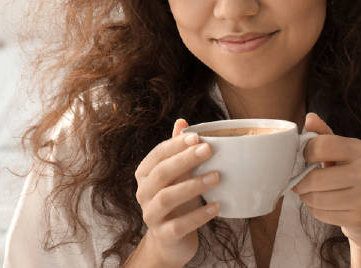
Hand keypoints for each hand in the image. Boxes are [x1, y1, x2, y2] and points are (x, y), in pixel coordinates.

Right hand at [133, 119, 219, 265]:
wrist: (170, 241)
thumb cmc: (176, 201)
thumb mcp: (176, 174)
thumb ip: (177, 150)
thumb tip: (182, 121)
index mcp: (144, 174)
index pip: (158, 155)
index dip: (176, 144)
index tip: (198, 137)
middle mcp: (143, 193)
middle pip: (161, 173)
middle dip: (185, 159)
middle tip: (208, 150)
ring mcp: (151, 215)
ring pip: (167, 197)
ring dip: (193, 185)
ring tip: (217, 177)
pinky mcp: (164, 235)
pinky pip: (179, 225)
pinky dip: (198, 215)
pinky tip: (216, 207)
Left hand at [293, 113, 360, 251]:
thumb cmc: (353, 177)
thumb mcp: (342, 153)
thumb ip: (325, 135)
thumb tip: (310, 118)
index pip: (321, 145)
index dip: (305, 152)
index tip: (304, 158)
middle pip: (315, 178)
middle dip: (301, 182)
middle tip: (299, 182)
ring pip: (316, 198)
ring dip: (306, 197)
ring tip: (311, 193)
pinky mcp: (360, 218)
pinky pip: (321, 213)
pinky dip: (315, 210)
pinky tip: (324, 206)